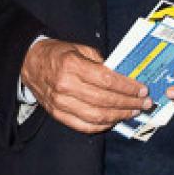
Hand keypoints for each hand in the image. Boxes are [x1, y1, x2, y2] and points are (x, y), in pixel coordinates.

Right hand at [21, 38, 147, 133]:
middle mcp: (65, 86)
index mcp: (71, 66)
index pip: (106, 80)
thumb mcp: (79, 48)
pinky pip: (83, 126)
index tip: (142, 89)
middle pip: (104, 100)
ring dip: (119, 116)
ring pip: (96, 116)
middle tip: (144, 103)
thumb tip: (123, 76)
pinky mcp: (57, 114)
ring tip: (133, 112)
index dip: (127, 87)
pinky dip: (102, 126)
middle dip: (128, 103)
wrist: (29, 63)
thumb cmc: (57, 54)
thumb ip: (101, 62)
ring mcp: (60, 103)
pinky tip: (114, 120)